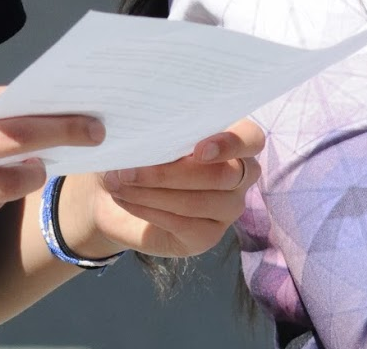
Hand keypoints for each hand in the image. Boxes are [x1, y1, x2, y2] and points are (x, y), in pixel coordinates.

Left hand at [63, 120, 264, 258]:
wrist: (115, 193)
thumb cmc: (139, 152)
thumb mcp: (147, 135)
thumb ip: (160, 130)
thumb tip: (150, 131)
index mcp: (232, 140)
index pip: (251, 139)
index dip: (232, 143)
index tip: (199, 149)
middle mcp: (239, 176)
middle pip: (223, 175)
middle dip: (171, 172)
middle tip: (129, 169)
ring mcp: (227, 209)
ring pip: (198, 202)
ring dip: (152, 192)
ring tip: (119, 183)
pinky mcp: (207, 236)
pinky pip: (182, 223)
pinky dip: (147, 209)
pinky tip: (124, 198)